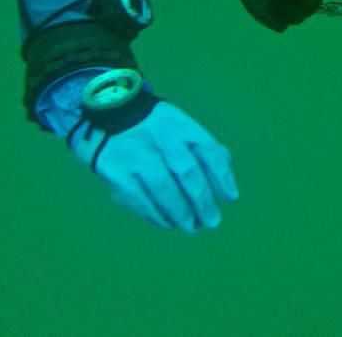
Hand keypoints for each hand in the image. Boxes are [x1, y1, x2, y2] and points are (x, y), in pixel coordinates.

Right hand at [68, 100, 238, 232]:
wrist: (110, 113)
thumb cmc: (155, 126)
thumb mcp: (181, 124)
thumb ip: (202, 144)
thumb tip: (226, 164)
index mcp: (182, 127)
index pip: (209, 151)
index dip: (222, 177)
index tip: (231, 198)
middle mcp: (162, 139)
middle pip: (187, 173)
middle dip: (203, 201)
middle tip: (212, 221)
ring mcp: (138, 156)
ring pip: (164, 190)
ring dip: (181, 213)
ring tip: (192, 227)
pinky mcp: (118, 172)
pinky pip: (140, 199)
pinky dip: (157, 214)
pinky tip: (168, 223)